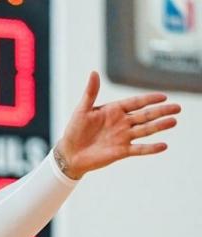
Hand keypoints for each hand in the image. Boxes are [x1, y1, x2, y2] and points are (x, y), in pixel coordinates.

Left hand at [55, 71, 180, 179]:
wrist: (70, 153)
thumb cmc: (74, 130)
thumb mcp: (82, 110)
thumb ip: (90, 92)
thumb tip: (93, 72)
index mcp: (114, 110)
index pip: (135, 102)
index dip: (149, 99)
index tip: (163, 96)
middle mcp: (122, 122)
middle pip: (145, 115)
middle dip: (161, 111)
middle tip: (177, 107)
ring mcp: (123, 137)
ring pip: (145, 130)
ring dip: (159, 126)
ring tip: (174, 121)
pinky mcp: (122, 151)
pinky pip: (139, 149)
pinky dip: (150, 148)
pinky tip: (163, 145)